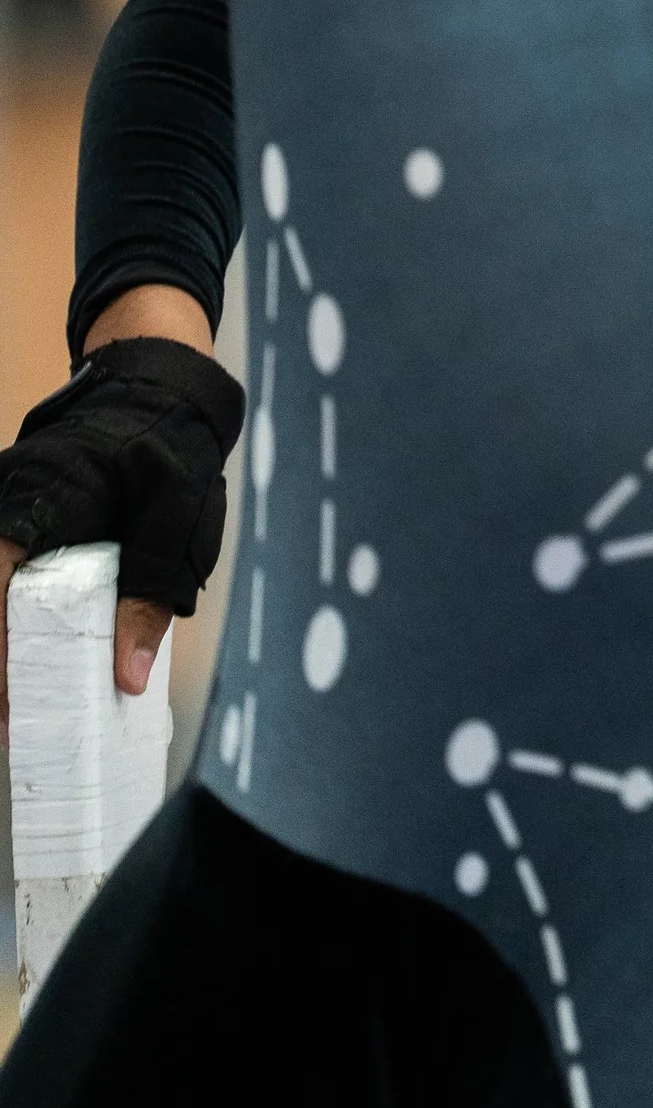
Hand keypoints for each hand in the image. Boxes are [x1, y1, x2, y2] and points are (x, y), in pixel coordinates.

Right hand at [0, 336, 243, 730]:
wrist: (162, 380)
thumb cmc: (172, 440)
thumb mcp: (180, 515)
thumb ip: (155, 592)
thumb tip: (128, 677)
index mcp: (40, 499)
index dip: (0, 659)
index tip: (9, 713)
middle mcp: (9, 503)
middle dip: (3, 661)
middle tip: (19, 726)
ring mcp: (9, 508)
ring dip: (11, 642)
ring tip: (29, 707)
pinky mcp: (20, 516)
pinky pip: (10, 574)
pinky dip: (22, 616)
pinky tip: (45, 657)